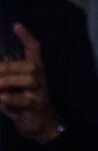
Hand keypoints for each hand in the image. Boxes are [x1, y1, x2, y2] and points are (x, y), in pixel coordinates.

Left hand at [0, 24, 64, 143]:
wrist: (40, 126)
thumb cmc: (23, 103)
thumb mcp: (12, 88)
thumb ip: (4, 78)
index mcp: (34, 71)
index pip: (34, 50)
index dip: (27, 37)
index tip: (16, 25)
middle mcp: (40, 79)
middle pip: (31, 65)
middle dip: (10, 67)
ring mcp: (39, 93)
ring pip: (29, 80)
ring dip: (8, 81)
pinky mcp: (35, 107)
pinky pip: (24, 100)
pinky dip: (12, 98)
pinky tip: (1, 97)